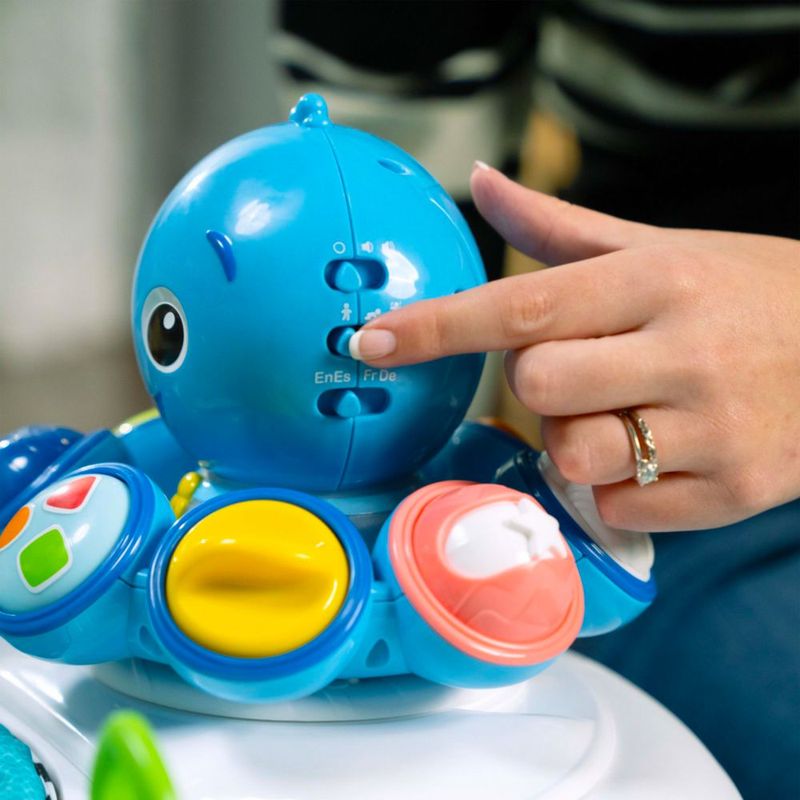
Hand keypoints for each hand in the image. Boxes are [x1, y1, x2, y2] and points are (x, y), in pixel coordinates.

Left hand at [348, 164, 799, 530]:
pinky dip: (618, 486)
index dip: (435, 329)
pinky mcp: (734, 492)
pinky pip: (620, 505)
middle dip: (536, 385)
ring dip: (576, 440)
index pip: (520, 307)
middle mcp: (682, 352)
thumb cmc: (749, 290)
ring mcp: (712, 430)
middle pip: (537, 387)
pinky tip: (658, 454)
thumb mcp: (662, 246)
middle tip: (583, 370)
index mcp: (655, 281)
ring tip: (627, 414)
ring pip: (574, 455)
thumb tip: (480, 182)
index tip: (369, 342)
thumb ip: (559, 224)